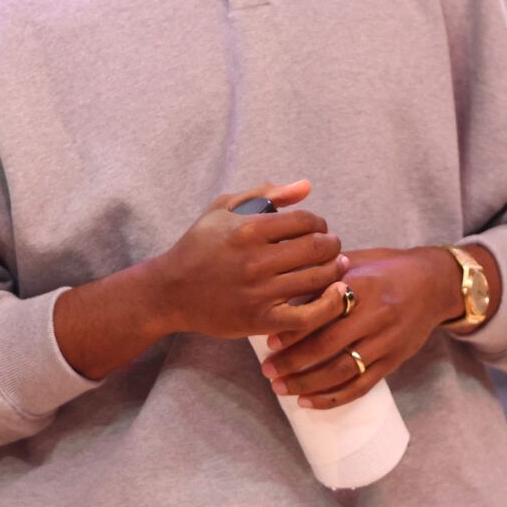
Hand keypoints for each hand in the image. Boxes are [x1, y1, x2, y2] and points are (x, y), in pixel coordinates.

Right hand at [149, 180, 349, 341]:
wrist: (171, 291)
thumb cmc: (198, 246)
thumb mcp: (222, 208)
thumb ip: (265, 194)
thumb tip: (306, 186)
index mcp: (248, 229)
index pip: (305, 221)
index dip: (319, 222)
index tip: (317, 228)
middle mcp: (255, 260)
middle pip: (316, 249)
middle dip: (332, 244)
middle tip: (331, 246)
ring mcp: (259, 292)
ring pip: (317, 279)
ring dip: (334, 269)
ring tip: (335, 265)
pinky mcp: (261, 320)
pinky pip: (308, 315)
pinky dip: (330, 304)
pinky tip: (336, 293)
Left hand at [258, 246, 458, 409]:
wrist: (434, 284)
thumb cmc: (385, 268)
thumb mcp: (353, 261)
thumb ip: (321, 275)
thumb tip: (281, 291)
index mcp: (360, 286)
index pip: (321, 312)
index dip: (294, 329)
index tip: (269, 340)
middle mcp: (375, 316)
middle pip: (328, 345)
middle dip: (294, 361)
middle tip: (268, 370)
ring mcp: (386, 342)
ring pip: (343, 370)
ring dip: (308, 384)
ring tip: (281, 388)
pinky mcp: (394, 361)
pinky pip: (362, 385)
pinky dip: (334, 397)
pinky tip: (310, 401)